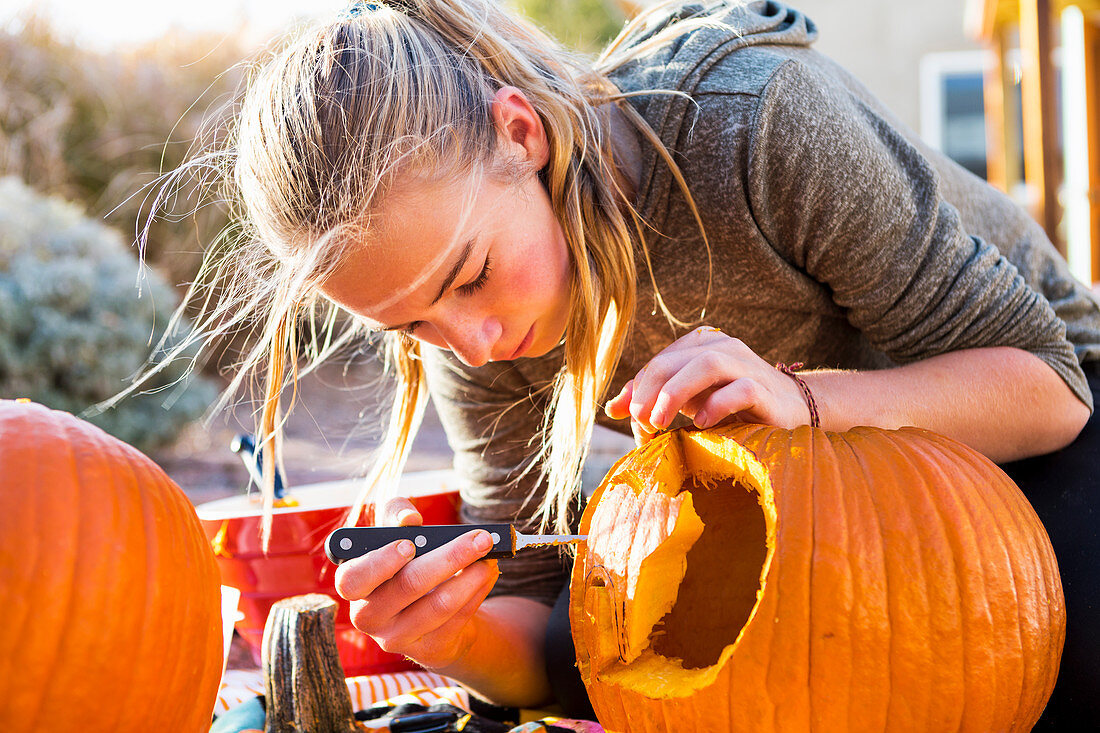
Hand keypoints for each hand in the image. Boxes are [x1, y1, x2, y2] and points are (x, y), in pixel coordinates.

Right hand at [333, 497, 498, 669]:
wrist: (427, 610)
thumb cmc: (406, 564)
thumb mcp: (396, 536)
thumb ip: (395, 516)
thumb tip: (408, 519)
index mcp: (352, 584)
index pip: (352, 580)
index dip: (380, 562)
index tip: (410, 544)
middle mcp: (368, 616)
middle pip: (408, 586)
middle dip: (450, 558)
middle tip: (480, 539)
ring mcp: (397, 638)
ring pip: (439, 606)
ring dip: (472, 577)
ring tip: (490, 557)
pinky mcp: (428, 650)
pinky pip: (457, 619)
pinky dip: (477, 592)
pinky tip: (489, 574)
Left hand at [604, 326, 810, 442]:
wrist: (792, 409)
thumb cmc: (732, 404)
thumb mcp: (688, 399)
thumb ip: (652, 399)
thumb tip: (611, 408)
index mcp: (699, 345)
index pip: (659, 362)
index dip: (638, 388)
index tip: (628, 417)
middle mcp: (722, 347)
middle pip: (675, 360)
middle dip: (650, 391)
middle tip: (640, 421)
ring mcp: (746, 365)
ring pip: (706, 364)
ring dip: (676, 392)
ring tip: (659, 422)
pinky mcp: (766, 389)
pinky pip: (741, 389)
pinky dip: (717, 405)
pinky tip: (702, 424)